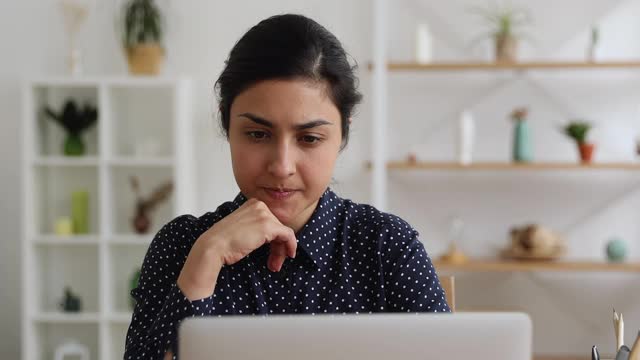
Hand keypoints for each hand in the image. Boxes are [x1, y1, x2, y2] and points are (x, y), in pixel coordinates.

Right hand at [177, 198, 296, 299]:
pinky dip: (291, 246)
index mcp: (252, 204)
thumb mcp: (242, 229)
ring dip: (281, 251)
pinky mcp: (268, 225)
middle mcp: (259, 205)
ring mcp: (264, 214)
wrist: (213, 246)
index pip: (271, 222)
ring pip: (283, 233)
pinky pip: (288, 235)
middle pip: (278, 228)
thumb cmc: (223, 242)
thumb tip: (272, 239)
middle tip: (273, 262)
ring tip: (274, 265)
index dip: (273, 239)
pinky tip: (289, 255)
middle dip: (277, 247)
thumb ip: (255, 228)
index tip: (272, 253)